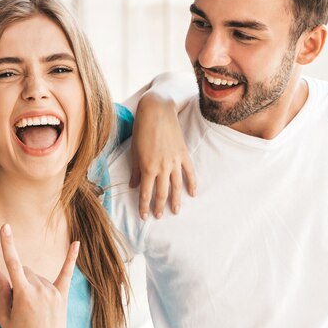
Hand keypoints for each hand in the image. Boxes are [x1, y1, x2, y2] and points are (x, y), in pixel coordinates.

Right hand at [0, 224, 78, 327]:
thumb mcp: (5, 316)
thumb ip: (3, 290)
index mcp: (23, 294)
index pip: (13, 264)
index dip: (7, 244)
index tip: (5, 227)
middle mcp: (41, 290)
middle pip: (25, 272)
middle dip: (18, 281)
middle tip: (17, 305)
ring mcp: (53, 292)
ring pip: (37, 277)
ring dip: (31, 285)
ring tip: (31, 310)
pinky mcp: (63, 296)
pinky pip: (67, 273)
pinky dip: (71, 258)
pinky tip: (77, 243)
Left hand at [129, 93, 195, 219]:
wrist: (157, 111)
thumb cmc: (142, 129)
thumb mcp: (134, 151)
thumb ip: (136, 170)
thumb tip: (134, 185)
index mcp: (147, 168)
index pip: (145, 193)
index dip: (144, 207)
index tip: (144, 216)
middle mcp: (162, 168)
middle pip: (161, 193)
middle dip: (159, 206)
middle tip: (158, 216)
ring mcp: (174, 162)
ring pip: (176, 186)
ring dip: (176, 200)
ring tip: (175, 211)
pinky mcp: (183, 154)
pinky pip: (189, 172)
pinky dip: (192, 183)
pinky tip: (192, 193)